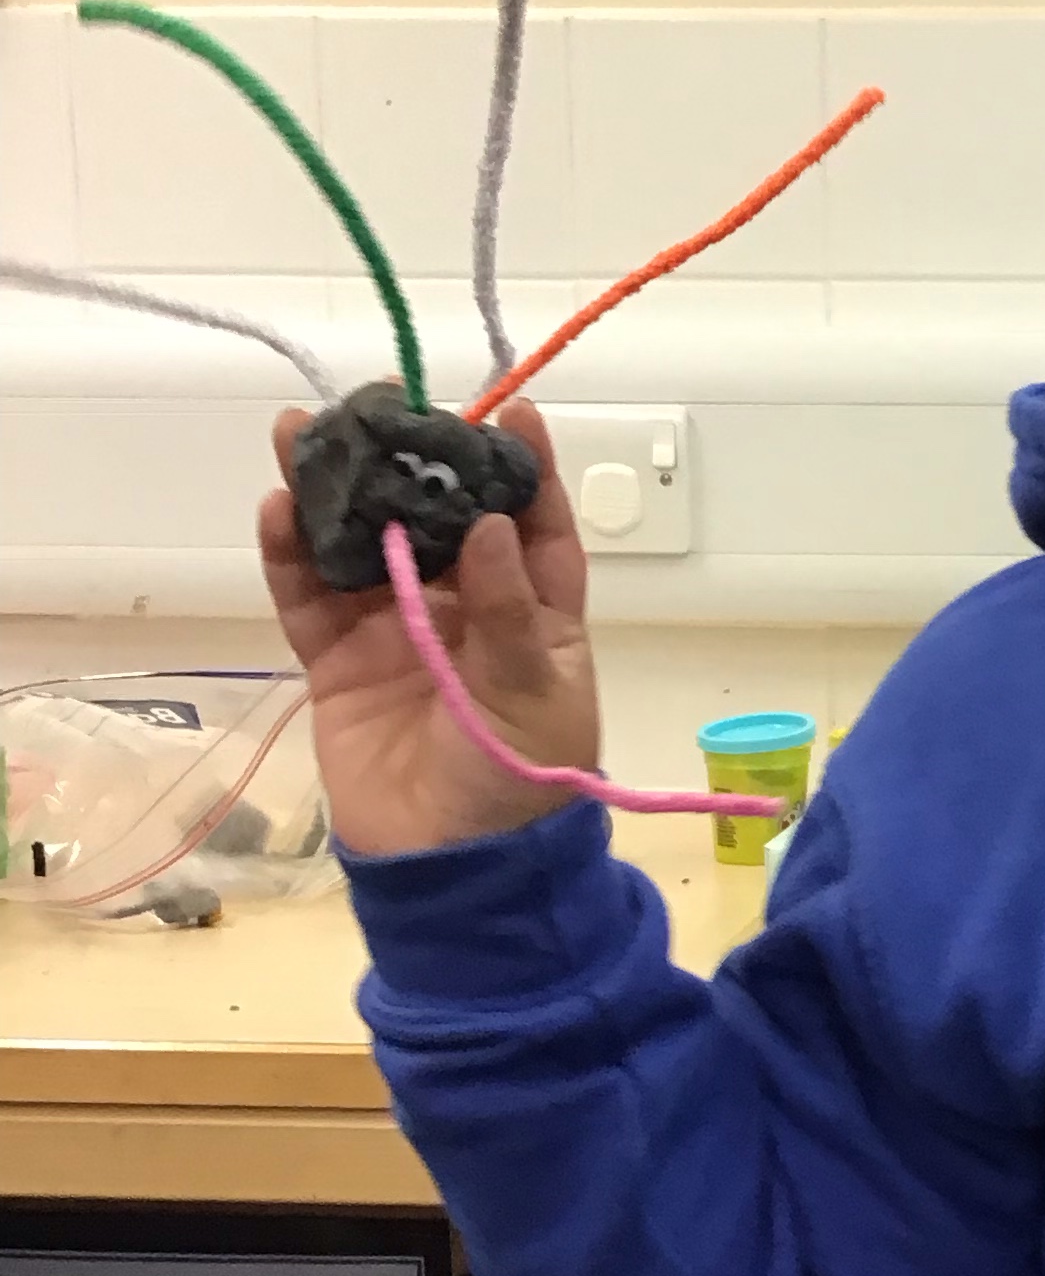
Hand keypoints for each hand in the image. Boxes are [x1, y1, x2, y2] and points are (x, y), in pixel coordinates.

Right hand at [259, 398, 602, 856]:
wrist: (451, 870)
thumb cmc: (517, 783)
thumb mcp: (533, 698)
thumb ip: (508, 614)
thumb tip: (489, 525)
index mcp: (535, 613)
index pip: (532, 526)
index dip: (522, 468)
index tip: (507, 411)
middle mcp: (462, 608)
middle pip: (433, 517)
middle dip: (408, 461)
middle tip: (379, 404)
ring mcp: (394, 630)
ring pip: (361, 543)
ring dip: (334, 490)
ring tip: (303, 433)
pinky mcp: (338, 661)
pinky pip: (310, 597)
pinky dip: (291, 554)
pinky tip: (278, 506)